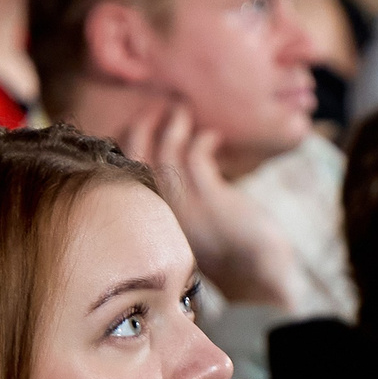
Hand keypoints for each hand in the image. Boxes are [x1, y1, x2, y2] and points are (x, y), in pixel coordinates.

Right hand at [114, 99, 301, 311]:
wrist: (254, 271)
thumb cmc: (223, 242)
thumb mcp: (190, 218)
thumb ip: (174, 194)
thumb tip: (168, 156)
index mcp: (150, 219)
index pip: (124, 174)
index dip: (125, 143)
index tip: (138, 122)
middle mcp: (161, 214)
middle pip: (136, 159)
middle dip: (142, 127)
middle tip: (156, 107)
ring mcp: (184, 208)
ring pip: (166, 154)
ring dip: (174, 127)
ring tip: (183, 111)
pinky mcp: (209, 200)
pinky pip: (196, 157)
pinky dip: (203, 140)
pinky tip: (213, 137)